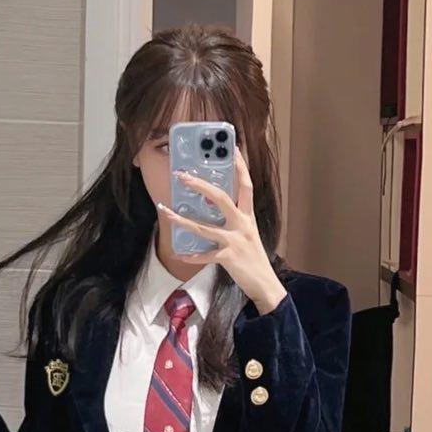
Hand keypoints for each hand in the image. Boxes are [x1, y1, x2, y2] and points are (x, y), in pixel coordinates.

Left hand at [157, 146, 286, 312]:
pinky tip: (181, 253)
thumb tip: (210, 211)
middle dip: (200, 185)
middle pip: (221, 198)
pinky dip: (193, 255)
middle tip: (182, 175)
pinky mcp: (229, 258)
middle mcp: (242, 225)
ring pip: (205, 227)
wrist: (265, 283)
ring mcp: (235, 241)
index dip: (240, 166)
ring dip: (183, 220)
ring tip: (166, 212)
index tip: (233, 148)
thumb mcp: (247, 234)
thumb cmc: (253, 258)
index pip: (246, 186)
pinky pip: (206, 255)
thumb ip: (233, 221)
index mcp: (248, 216)